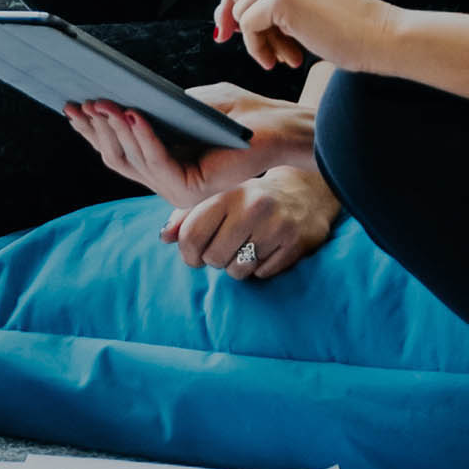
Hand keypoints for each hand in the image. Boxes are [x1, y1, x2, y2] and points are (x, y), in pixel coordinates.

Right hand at [62, 84, 312, 206]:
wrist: (280, 128)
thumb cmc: (240, 114)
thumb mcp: (189, 104)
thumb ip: (157, 107)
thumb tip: (117, 100)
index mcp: (164, 164)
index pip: (118, 151)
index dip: (93, 130)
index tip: (71, 106)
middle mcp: (166, 183)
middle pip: (117, 158)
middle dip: (96, 129)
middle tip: (78, 102)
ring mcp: (177, 190)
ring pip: (133, 160)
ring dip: (115, 128)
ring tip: (102, 101)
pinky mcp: (191, 190)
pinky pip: (157, 162)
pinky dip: (143, 136)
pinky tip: (132, 112)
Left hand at [159, 166, 339, 280]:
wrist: (303, 193)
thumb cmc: (250, 200)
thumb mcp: (220, 200)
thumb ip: (188, 217)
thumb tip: (164, 236)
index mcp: (228, 194)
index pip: (191, 235)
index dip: (188, 253)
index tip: (195, 255)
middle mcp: (252, 207)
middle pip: (213, 258)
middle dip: (216, 260)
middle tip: (227, 248)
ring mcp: (276, 225)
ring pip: (238, 271)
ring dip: (238, 267)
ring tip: (248, 247)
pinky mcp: (295, 244)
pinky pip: (262, 274)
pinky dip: (261, 268)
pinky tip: (268, 249)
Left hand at [214, 0, 399, 74]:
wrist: (378, 35)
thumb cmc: (345, 23)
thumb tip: (220, 16)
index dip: (229, 4)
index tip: (226, 32)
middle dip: (252, 28)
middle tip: (280, 50)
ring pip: (240, 11)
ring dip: (259, 41)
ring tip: (288, 54)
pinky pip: (248, 26)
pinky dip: (259, 48)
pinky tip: (286, 58)